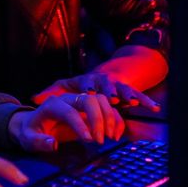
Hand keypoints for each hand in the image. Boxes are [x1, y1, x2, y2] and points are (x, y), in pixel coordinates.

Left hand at [9, 93, 123, 152]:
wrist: (34, 125)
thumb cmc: (31, 132)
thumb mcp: (28, 139)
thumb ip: (39, 142)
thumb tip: (53, 144)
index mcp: (52, 104)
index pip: (69, 111)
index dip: (80, 125)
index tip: (88, 141)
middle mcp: (68, 99)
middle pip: (89, 99)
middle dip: (98, 119)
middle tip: (101, 140)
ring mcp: (80, 102)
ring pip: (101, 100)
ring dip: (110, 118)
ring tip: (111, 138)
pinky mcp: (90, 109)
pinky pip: (107, 108)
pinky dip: (115, 120)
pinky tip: (116, 136)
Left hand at [33, 73, 159, 111]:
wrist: (98, 78)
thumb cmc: (78, 87)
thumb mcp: (63, 89)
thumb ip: (49, 93)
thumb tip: (33, 98)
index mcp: (85, 81)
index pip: (87, 85)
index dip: (89, 90)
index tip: (91, 95)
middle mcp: (102, 81)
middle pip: (107, 86)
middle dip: (110, 92)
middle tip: (114, 99)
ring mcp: (116, 85)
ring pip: (124, 89)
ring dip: (129, 95)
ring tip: (135, 102)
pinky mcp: (127, 91)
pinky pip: (138, 95)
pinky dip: (146, 101)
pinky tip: (155, 108)